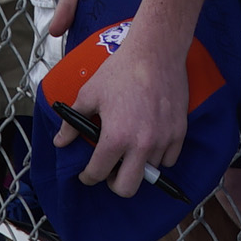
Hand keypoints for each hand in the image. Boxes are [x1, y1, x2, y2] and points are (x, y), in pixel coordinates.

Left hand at [59, 22, 191, 196]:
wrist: (156, 51)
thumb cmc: (121, 70)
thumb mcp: (89, 94)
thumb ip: (73, 122)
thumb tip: (61, 142)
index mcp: (116, 137)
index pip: (97, 174)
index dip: (88, 176)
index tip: (87, 173)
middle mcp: (141, 145)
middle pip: (126, 189)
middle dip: (113, 183)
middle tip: (109, 169)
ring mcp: (163, 140)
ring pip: (149, 173)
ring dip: (137, 166)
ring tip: (130, 147)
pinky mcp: (179, 133)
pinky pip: (169, 160)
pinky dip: (158, 156)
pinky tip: (148, 141)